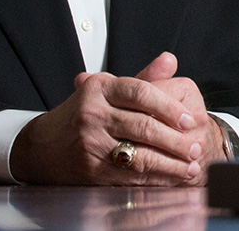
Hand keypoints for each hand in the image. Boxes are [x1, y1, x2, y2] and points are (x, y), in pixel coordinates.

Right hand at [10, 52, 215, 185]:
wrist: (42, 147)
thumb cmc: (82, 115)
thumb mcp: (107, 89)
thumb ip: (144, 78)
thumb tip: (171, 60)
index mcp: (100, 88)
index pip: (142, 92)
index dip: (170, 107)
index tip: (190, 119)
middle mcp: (93, 113)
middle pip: (144, 126)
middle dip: (176, 140)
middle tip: (196, 147)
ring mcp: (91, 142)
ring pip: (139, 154)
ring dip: (171, 163)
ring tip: (191, 165)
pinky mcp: (91, 169)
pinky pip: (130, 176)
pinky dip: (155, 178)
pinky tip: (171, 177)